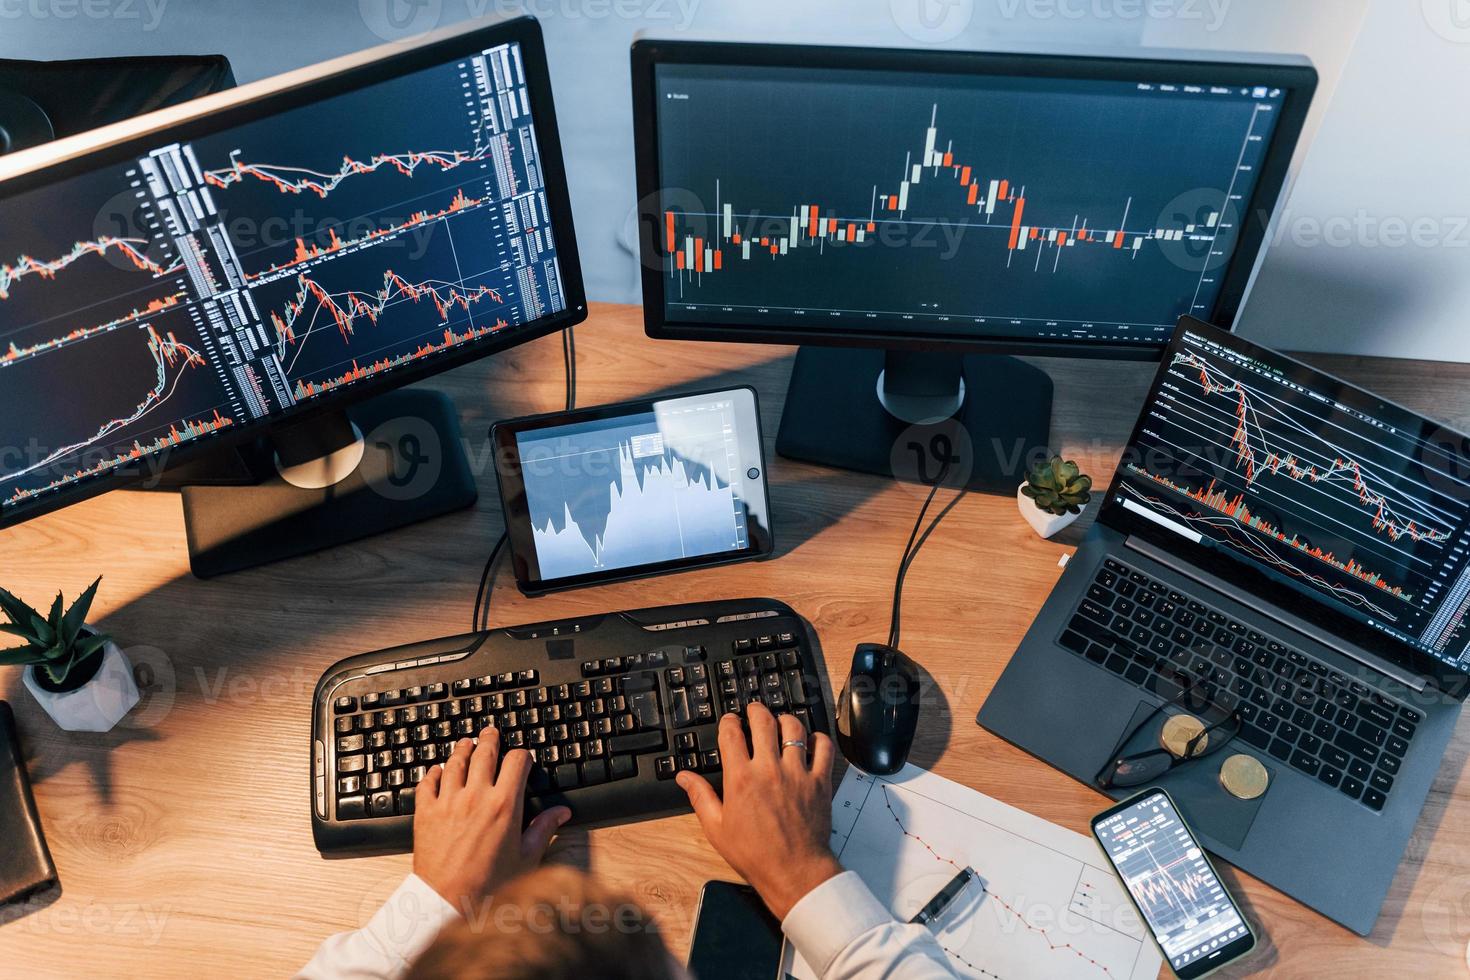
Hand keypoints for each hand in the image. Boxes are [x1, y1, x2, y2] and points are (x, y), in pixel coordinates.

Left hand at [412, 727, 570, 908]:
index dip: (522, 755)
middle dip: (490, 739)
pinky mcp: (426, 812)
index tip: (522, 758)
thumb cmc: (489, 884)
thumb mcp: (526, 857)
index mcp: (504, 805)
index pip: (516, 761)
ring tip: (466, 744)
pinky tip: (438, 771)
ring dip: (462, 749)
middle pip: (484, 753)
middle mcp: (475, 796)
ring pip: (455, 763)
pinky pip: (427, 782)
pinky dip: (433, 772)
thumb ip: (544, 829)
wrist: (448, 901)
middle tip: (491, 733)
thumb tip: (561, 813)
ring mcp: (448, 802)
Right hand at [676, 703, 842, 919]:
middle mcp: (768, 769)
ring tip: (781, 722)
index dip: (729, 721)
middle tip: (754, 710)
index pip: (731, 734)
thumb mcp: (717, 828)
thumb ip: (700, 797)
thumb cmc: (755, 854)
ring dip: (785, 720)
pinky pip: (824, 747)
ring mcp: (797, 773)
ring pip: (794, 728)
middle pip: (763, 722)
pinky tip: (811, 740)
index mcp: (740, 779)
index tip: (730, 721)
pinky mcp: (819, 781)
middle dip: (756, 710)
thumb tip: (684, 777)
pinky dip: (818, 738)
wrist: (794, 872)